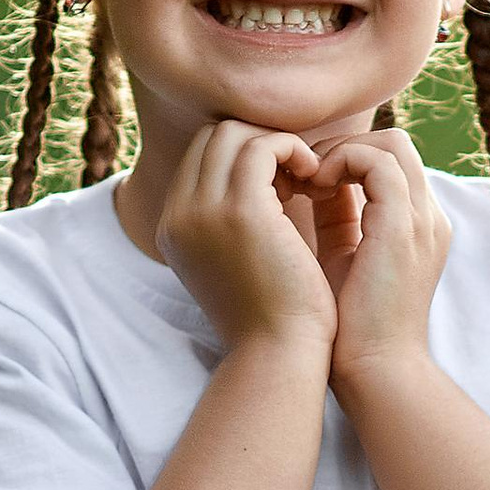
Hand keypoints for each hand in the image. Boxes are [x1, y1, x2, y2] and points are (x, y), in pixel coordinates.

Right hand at [156, 119, 336, 358]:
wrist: (278, 355)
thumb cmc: (273, 317)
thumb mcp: (238, 264)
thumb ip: (233, 224)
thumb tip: (263, 187)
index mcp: (173, 227)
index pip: (202, 156)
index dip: (246, 154)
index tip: (285, 182)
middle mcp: (178, 215)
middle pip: (213, 136)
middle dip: (260, 143)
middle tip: (298, 176)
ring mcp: (201, 211)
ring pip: (234, 134)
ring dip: (278, 144)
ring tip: (308, 177)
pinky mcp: (239, 211)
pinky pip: (262, 146)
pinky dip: (293, 150)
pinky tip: (316, 178)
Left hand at [305, 130, 451, 401]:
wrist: (373, 373)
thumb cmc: (348, 329)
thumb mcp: (341, 258)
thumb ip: (337, 217)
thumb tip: (309, 181)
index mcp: (416, 226)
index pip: (387, 161)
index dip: (344, 158)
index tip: (303, 181)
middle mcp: (427, 217)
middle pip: (392, 143)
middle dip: (341, 147)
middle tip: (302, 174)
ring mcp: (421, 220)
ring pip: (389, 143)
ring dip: (340, 152)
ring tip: (307, 182)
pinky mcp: (403, 227)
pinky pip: (378, 161)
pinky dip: (341, 163)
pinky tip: (313, 188)